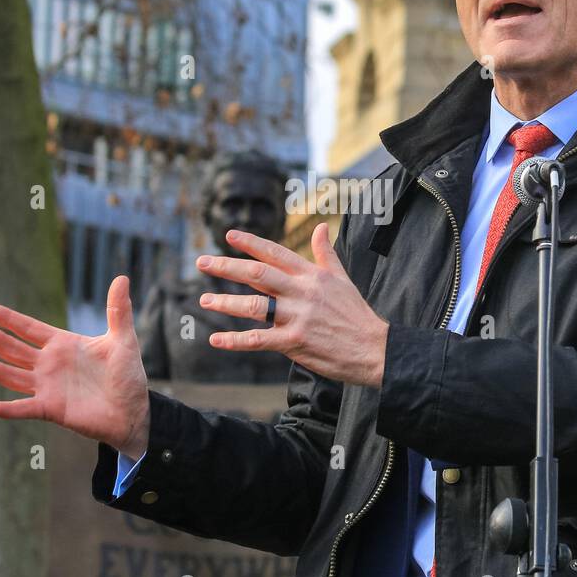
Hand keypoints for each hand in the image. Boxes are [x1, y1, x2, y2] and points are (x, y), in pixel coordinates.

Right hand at [0, 276, 149, 459]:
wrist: (133, 412)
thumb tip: (122, 278)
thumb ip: (119, 311)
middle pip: (16, 350)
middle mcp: (50, 365)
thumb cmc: (128, 376)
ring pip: (14, 376)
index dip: (10, 319)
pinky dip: (10, 409)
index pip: (30, 329)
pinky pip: (26, 409)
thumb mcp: (123, 340)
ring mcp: (48, 387)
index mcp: (63, 345)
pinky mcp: (51, 409)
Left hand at [196, 223, 389, 387]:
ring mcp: (297, 317)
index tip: (229, 235)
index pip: (275, 253)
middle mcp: (302, 292)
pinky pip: (259, 340)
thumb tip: (322, 227)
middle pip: (257, 273)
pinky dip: (235, 340)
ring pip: (254, 305)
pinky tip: (216, 340)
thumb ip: (325, 253)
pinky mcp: (295, 342)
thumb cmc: (356, 314)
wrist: (374, 348)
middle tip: (202, 262)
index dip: (250, 243)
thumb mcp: (342, 279)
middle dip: (227, 266)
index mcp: (311, 275)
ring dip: (225, 302)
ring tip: (204, 300)